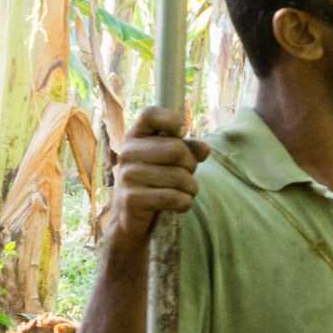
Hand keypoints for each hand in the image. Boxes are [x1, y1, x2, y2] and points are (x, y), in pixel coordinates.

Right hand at [101, 106, 207, 250]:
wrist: (132, 218)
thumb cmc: (156, 182)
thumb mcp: (172, 161)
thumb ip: (189, 149)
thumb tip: (205, 149)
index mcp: (135, 137)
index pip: (150, 114)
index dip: (171, 120)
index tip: (181, 132)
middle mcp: (127, 153)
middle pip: (176, 149)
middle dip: (191, 165)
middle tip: (187, 174)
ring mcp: (127, 176)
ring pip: (179, 176)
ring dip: (191, 187)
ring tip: (185, 191)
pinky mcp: (131, 199)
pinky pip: (173, 197)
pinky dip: (185, 203)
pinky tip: (180, 204)